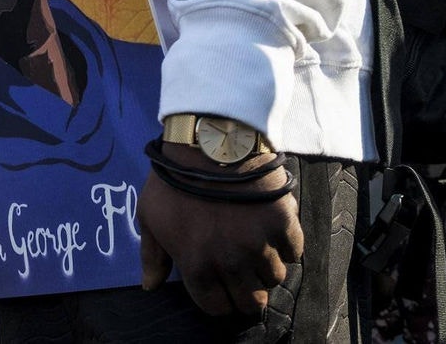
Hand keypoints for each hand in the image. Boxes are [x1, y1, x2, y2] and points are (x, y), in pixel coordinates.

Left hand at [138, 145, 302, 315]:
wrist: (210, 140)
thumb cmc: (174, 176)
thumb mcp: (151, 214)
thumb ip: (152, 255)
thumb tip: (151, 284)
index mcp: (196, 266)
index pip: (216, 306)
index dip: (220, 298)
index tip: (222, 284)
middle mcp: (230, 263)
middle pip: (251, 301)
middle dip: (247, 290)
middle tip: (244, 271)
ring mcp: (259, 244)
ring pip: (275, 277)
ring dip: (267, 266)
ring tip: (258, 245)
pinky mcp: (282, 224)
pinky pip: (295, 251)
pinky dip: (287, 244)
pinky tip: (273, 229)